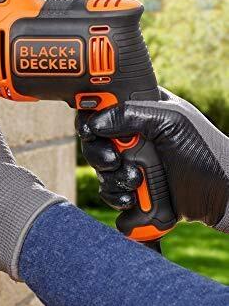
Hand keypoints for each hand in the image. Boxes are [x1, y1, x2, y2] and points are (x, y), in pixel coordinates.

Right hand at [76, 88, 228, 231]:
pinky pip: (108, 191)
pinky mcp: (132, 188)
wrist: (223, 198)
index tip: (91, 130)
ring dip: (112, 179)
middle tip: (114, 160)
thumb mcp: (172, 122)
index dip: (90, 117)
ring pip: (99, 169)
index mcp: (141, 110)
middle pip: (94, 140)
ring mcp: (131, 162)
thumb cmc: (207, 153)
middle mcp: (133, 135)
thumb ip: (132, 114)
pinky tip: (132, 199)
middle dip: (101, 154)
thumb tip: (95, 122)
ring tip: (136, 181)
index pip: (103, 106)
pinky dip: (116, 197)